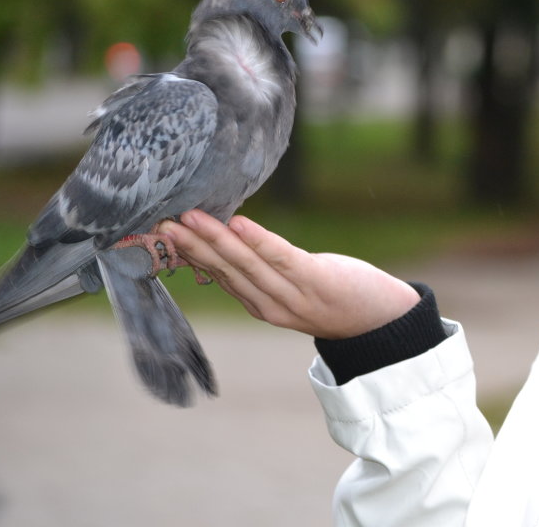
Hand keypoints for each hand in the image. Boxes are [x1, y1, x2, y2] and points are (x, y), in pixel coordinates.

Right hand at [158, 210, 420, 338]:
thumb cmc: (333, 293)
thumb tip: (223, 239)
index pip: (216, 276)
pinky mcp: (316, 280)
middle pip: (224, 270)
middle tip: (159, 223)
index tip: (158, 233)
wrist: (381, 320)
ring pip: (245, 264)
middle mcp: (269, 304)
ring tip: (189, 218)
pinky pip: (281, 257)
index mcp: (259, 304)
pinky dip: (257, 240)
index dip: (187, 255)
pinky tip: (238, 222)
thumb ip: (258, 270)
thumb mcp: (288, 287)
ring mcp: (292, 294)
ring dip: (214, 239)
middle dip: (190, 245)